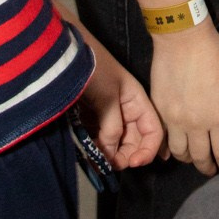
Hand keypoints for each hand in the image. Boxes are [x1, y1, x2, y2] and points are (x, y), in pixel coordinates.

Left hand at [77, 35, 163, 169]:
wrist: (64, 54)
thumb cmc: (93, 69)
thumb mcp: (107, 96)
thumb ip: (112, 127)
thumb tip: (110, 155)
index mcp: (137, 101)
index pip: (153, 131)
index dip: (148, 150)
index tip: (133, 164)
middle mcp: (127, 110)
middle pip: (135, 141)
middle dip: (126, 155)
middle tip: (110, 165)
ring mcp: (109, 114)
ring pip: (116, 142)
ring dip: (110, 155)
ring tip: (97, 162)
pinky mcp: (92, 117)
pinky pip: (99, 138)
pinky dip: (96, 148)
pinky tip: (90, 155)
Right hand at [148, 20, 218, 175]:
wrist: (183, 38)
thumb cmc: (214, 55)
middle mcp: (196, 124)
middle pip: (200, 157)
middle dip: (207, 167)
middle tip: (211, 169)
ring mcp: (175, 119)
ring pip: (180, 152)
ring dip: (188, 158)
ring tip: (192, 157)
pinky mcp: (159, 110)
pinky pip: (162, 138)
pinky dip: (166, 149)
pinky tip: (170, 150)